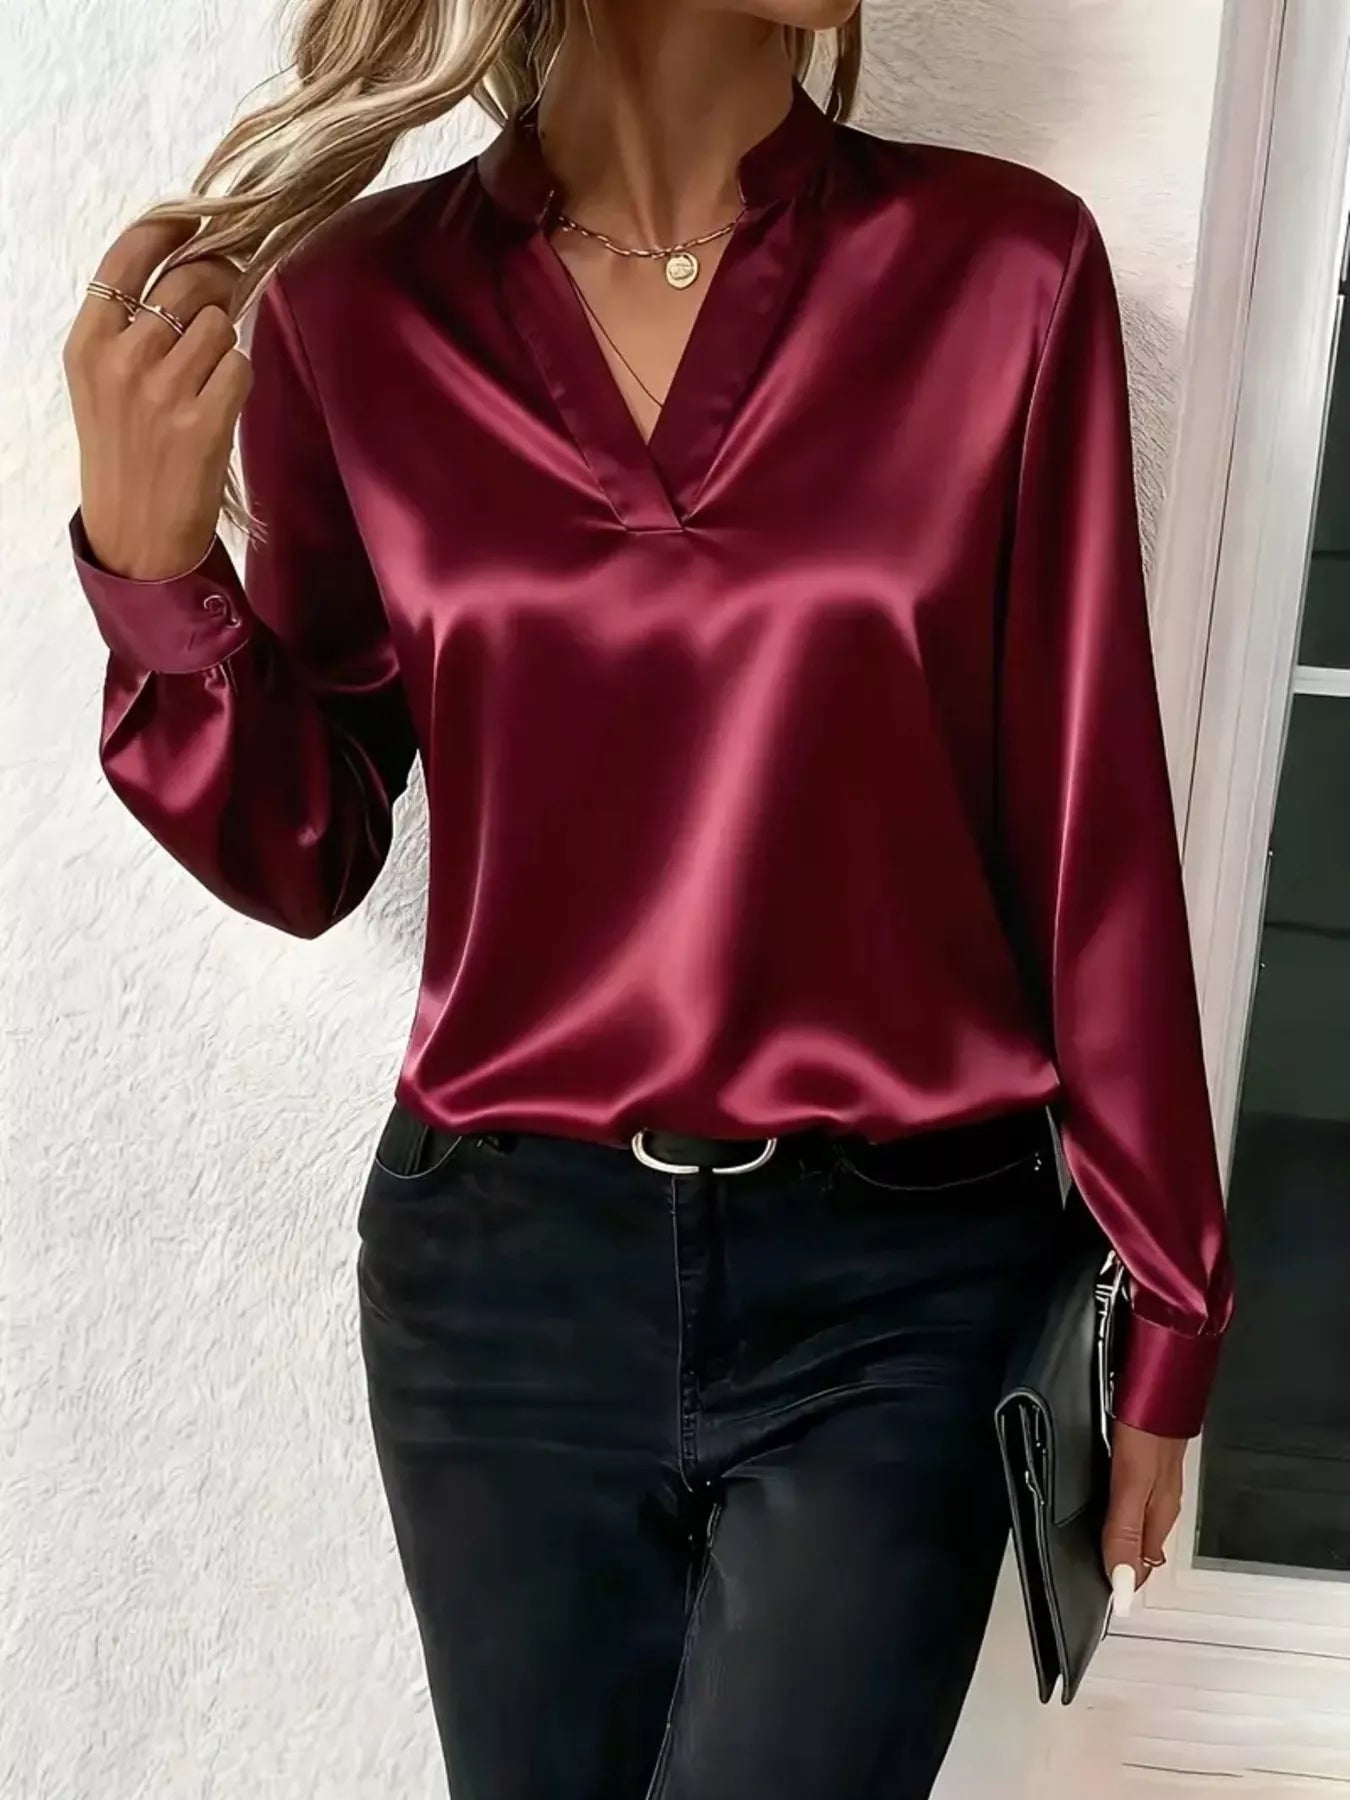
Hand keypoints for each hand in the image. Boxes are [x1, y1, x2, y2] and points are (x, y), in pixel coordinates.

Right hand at [64, 217, 252, 580]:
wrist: (134, 533)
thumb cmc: (124, 451)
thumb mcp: (102, 382)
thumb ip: (132, 326)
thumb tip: (194, 263)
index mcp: (87, 343)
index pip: (129, 255)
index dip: (172, 228)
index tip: (199, 220)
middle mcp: (121, 361)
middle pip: (189, 281)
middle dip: (219, 278)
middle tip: (230, 289)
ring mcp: (161, 392)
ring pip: (220, 323)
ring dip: (226, 340)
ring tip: (208, 373)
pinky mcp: (202, 424)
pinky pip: (240, 366)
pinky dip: (238, 378)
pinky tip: (219, 402)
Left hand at [1101, 1418, 1184, 1613]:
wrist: (1161, 1373)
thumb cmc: (1148, 1426)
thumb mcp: (1131, 1483)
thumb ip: (1125, 1532)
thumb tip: (1124, 1587)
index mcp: (1158, 1513)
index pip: (1141, 1565)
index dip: (1120, 1580)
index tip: (1096, 1594)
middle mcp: (1158, 1500)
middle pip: (1138, 1543)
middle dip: (1115, 1558)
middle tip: (1084, 1568)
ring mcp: (1152, 1477)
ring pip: (1134, 1518)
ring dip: (1114, 1531)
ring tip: (1086, 1539)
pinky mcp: (1143, 1455)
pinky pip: (1129, 1492)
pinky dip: (1113, 1502)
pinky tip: (1097, 1495)